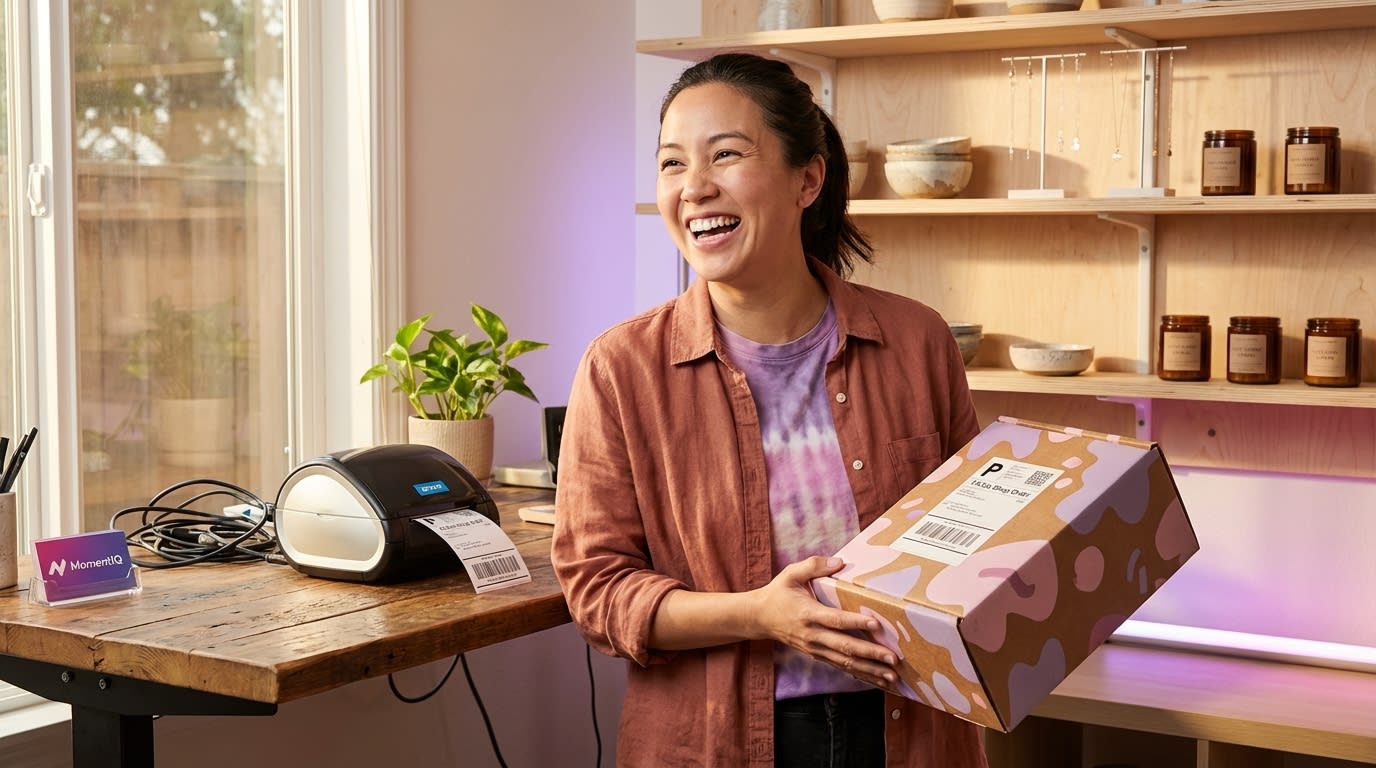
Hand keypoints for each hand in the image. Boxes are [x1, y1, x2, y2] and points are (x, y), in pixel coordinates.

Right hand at [755, 556, 897, 688]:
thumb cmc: (778, 593)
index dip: (855, 622)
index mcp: (808, 614)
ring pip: (845, 663)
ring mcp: (815, 649)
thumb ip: (813, 565)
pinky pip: (841, 667)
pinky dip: (860, 674)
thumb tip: (839, 561)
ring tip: (892, 676)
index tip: (875, 624)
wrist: (758, 618)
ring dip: (870, 670)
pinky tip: (876, 679)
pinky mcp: (817, 655)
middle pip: (845, 647)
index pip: (835, 620)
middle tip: (893, 658)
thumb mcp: (790, 574)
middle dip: (870, 654)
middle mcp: (812, 635)